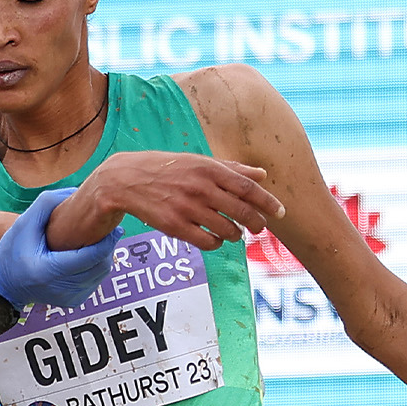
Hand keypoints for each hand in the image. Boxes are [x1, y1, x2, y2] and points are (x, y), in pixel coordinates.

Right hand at [0, 188, 123, 307]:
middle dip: (108, 246)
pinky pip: (95, 281)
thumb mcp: (24, 222)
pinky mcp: (74, 302)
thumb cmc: (12, 250)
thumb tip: (77, 192)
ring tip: (99, 239)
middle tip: (109, 229)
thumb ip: (48, 203)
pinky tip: (88, 254)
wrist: (4, 284)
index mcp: (48, 271)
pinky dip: (96, 266)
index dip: (107, 241)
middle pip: (100, 266)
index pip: (90, 257)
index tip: (115, 227)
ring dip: (104, 256)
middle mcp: (61, 289)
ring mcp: (69, 298)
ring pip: (101, 274)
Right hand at [46, 151, 284, 250]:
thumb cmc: (168, 169)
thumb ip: (232, 169)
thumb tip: (263, 174)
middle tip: (259, 228)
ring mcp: (187, 208)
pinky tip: (214, 238)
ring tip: (233, 232)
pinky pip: (208, 242)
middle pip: (242, 212)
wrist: (125, 180)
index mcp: (208, 168)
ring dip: (235, 235)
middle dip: (257, 223)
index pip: (247, 187)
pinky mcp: (174, 227)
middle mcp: (200, 188)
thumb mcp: (199, 162)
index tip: (280, 212)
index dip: (267, 202)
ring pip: (227, 230)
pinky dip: (216, 243)